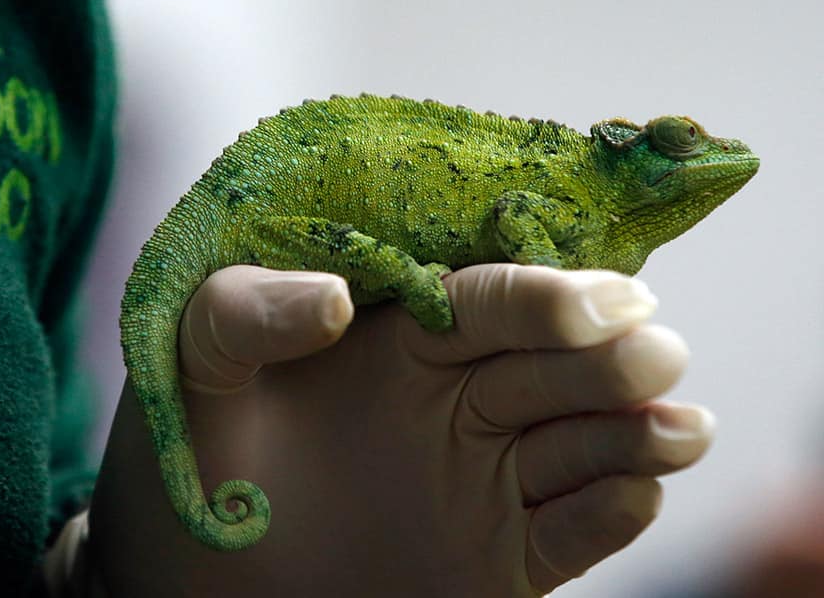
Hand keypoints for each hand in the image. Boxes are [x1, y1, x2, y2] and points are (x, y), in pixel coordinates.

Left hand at [89, 264, 712, 596]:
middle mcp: (456, 397)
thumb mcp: (193, 361)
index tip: (590, 305)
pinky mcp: (496, 556)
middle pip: (554, 364)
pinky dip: (608, 513)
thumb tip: (340, 300)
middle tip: (653, 351)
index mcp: (401, 334)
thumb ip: (248, 311)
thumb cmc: (187, 456)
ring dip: (633, 431)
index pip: (488, 299)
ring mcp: (483, 477)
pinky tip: (635, 489)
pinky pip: (568, 532)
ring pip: (580, 442)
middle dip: (608, 355)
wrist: (188, 578)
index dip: (542, 297)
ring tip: (680, 426)